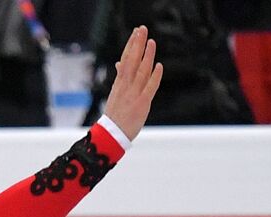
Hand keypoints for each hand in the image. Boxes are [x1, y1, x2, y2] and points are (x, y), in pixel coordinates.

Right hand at [103, 25, 162, 140]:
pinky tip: (159, 66)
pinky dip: (154, 76)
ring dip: (147, 56)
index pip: (125, 59)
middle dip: (137, 44)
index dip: (131, 44)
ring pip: (141, 71)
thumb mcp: (115, 93)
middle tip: (142, 29)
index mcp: (119, 83)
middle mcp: (126, 86)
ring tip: (151, 42)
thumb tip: (119, 63)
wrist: (112, 134)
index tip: (136, 32)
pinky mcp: (142, 103)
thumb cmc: (115, 115)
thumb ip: (120, 77)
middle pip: (132, 61)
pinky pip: (149, 87)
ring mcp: (134, 94)